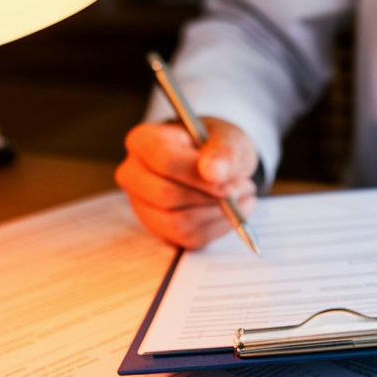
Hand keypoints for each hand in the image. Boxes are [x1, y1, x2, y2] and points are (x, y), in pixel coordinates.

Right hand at [116, 117, 258, 248]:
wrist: (215, 165)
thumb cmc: (215, 147)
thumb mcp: (227, 138)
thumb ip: (223, 151)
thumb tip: (212, 172)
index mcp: (143, 141)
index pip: (164, 160)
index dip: (198, 174)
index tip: (227, 181)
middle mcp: (133, 174)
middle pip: (167, 195)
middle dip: (211, 197)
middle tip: (243, 188)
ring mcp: (142, 205)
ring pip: (177, 222)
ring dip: (217, 214)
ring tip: (240, 198)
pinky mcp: (159, 229)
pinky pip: (187, 238)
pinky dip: (216, 228)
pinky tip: (231, 212)